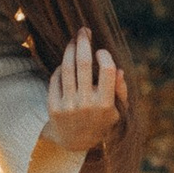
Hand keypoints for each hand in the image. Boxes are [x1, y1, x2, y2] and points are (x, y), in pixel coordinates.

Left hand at [41, 28, 127, 154]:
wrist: (74, 141)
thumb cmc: (100, 121)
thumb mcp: (116, 111)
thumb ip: (119, 91)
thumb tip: (119, 69)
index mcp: (105, 104)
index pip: (107, 71)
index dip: (104, 56)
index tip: (101, 51)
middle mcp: (86, 104)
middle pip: (83, 64)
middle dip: (83, 43)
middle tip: (83, 31)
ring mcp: (68, 105)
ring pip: (67, 68)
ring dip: (70, 50)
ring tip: (74, 41)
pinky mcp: (53, 106)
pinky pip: (56, 78)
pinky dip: (61, 67)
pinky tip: (65, 62)